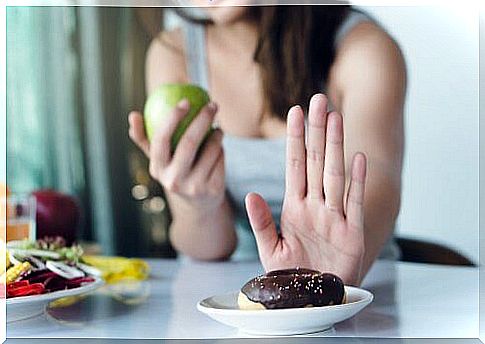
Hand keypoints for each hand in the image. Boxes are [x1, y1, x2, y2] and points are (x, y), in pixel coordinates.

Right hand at [128, 99, 224, 210]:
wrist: (198, 204)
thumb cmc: (176, 171)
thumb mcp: (160, 159)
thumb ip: (145, 138)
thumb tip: (132, 115)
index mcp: (157, 168)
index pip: (160, 140)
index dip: (172, 118)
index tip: (185, 101)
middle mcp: (173, 180)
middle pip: (189, 143)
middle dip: (203, 119)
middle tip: (212, 105)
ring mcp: (194, 187)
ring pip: (210, 149)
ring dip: (217, 134)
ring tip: (217, 130)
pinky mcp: (212, 190)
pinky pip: (221, 159)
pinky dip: (221, 149)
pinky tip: (219, 150)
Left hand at [245, 94, 366, 285]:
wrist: (313, 299)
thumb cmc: (292, 274)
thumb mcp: (270, 249)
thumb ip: (261, 222)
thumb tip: (251, 194)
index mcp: (294, 207)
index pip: (294, 165)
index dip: (295, 139)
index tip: (294, 112)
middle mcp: (315, 206)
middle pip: (316, 161)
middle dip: (317, 131)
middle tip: (318, 100)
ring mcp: (334, 217)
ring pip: (334, 174)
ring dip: (335, 146)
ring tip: (336, 118)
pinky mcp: (352, 234)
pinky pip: (354, 203)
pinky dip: (356, 181)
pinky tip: (358, 158)